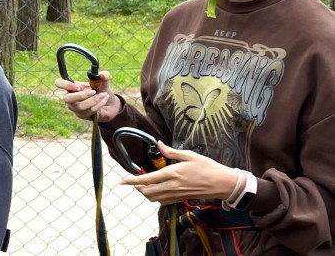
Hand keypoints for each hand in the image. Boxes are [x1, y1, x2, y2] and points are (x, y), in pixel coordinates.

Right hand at [54, 70, 120, 122]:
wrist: (109, 105)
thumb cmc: (101, 91)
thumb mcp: (103, 82)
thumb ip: (104, 75)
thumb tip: (102, 75)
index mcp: (72, 87)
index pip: (59, 83)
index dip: (64, 84)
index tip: (77, 86)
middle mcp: (70, 98)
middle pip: (67, 98)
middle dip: (81, 95)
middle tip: (93, 91)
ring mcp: (75, 108)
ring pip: (80, 106)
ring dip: (94, 100)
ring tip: (104, 94)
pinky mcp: (82, 115)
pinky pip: (89, 110)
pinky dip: (99, 104)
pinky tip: (104, 99)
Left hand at [120, 141, 240, 204]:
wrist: (222, 183)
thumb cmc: (207, 167)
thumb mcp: (189, 155)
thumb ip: (171, 151)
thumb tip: (158, 143)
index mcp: (172, 173)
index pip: (147, 179)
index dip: (132, 181)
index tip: (122, 181)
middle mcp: (172, 186)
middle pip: (147, 192)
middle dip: (137, 187)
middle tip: (134, 180)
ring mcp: (177, 194)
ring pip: (154, 198)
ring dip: (146, 193)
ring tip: (143, 185)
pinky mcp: (181, 198)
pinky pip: (164, 201)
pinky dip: (156, 197)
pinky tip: (157, 190)